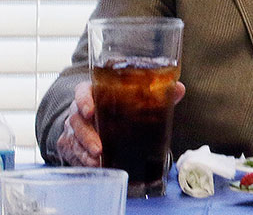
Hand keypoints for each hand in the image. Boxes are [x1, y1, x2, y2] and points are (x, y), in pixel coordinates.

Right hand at [56, 80, 185, 166]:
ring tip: (98, 160)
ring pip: (73, 139)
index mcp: (94, 93)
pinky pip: (72, 153)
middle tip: (100, 148)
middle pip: (76, 119)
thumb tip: (179, 89)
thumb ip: (156, 93)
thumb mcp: (133, 98)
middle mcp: (80, 110)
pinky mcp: (71, 145)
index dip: (84, 100)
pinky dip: (82, 161)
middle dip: (86, 135)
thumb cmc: (118, 105)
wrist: (99, 117)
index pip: (82, 91)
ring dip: (84, 151)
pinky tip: (94, 165)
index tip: (90, 110)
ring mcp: (73, 128)